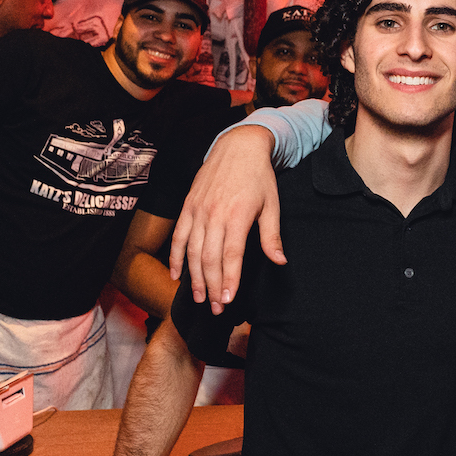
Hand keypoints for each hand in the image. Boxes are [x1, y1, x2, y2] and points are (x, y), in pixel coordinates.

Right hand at [169, 126, 282, 314]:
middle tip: (216, 308)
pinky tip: (176, 275)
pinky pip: (178, 236)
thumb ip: (271, 236)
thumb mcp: (272, 205)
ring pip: (191, 251)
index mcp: (236, 216)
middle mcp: (213, 215)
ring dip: (194, 278)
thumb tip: (279, 262)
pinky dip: (175, 257)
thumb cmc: (259, 177)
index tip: (229, 301)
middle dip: (212, 287)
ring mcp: (197, 211)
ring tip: (199, 299)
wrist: (238, 146)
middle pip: (208, 259)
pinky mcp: (188, 206)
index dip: (229, 280)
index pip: (230, 256)